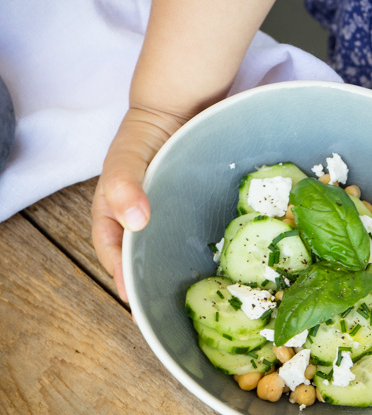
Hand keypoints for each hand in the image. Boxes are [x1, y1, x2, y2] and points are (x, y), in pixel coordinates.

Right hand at [91, 106, 187, 300]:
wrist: (181, 103)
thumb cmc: (146, 131)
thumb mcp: (126, 156)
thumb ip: (123, 184)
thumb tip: (135, 221)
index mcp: (115, 211)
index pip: (113, 251)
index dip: (122, 276)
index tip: (135, 300)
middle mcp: (140, 218)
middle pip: (140, 257)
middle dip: (149, 284)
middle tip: (163, 311)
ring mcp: (167, 214)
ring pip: (166, 250)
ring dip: (174, 272)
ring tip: (190, 298)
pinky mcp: (191, 209)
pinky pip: (192, 235)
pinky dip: (198, 252)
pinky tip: (215, 265)